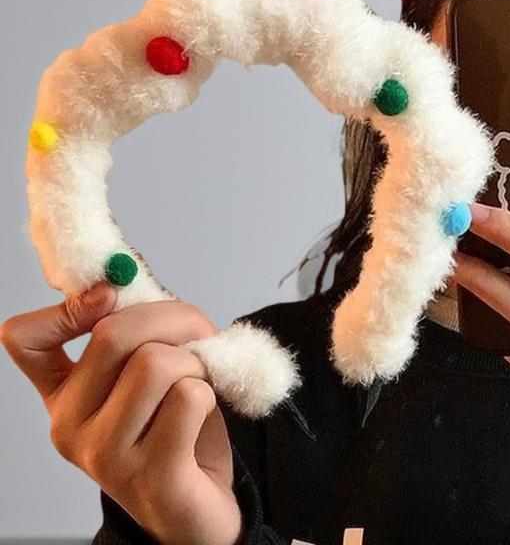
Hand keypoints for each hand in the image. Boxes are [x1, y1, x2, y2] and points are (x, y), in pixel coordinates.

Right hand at [1, 287, 243, 544]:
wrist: (198, 507)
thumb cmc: (179, 429)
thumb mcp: (151, 370)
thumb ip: (138, 330)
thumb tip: (127, 278)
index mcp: (65, 394)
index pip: (24, 339)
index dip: (67, 306)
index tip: (111, 296)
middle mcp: (69, 426)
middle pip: (115, 334)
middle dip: (175, 318)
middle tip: (200, 332)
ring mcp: (105, 455)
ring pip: (157, 363)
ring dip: (196, 362)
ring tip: (200, 384)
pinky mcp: (150, 475)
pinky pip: (189, 398)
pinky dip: (211, 393)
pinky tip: (203, 417)